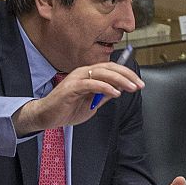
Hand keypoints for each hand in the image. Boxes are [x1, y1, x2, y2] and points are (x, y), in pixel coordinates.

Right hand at [14, 62, 142, 134]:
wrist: (47, 117)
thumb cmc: (67, 109)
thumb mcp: (92, 104)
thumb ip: (104, 96)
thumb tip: (121, 90)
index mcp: (88, 74)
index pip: (111, 68)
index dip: (127, 74)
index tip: (139, 83)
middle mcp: (83, 72)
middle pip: (109, 68)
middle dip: (127, 75)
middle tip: (139, 85)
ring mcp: (76, 78)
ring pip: (102, 73)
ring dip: (119, 80)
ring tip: (131, 88)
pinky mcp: (71, 87)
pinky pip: (91, 84)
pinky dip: (105, 87)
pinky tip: (115, 93)